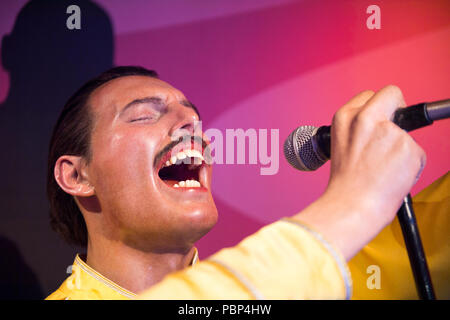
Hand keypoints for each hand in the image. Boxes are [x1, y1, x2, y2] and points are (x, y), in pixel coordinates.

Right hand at [293, 85, 425, 259]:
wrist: (350, 207)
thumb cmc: (345, 184)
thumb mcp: (341, 145)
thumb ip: (359, 129)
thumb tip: (384, 125)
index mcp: (345, 117)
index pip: (370, 95)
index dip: (378, 109)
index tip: (381, 119)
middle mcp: (366, 119)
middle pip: (393, 94)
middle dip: (398, 109)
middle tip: (393, 133)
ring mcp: (390, 133)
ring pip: (408, 132)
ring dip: (402, 149)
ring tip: (384, 169)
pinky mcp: (410, 148)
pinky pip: (417, 154)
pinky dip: (410, 166)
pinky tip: (392, 177)